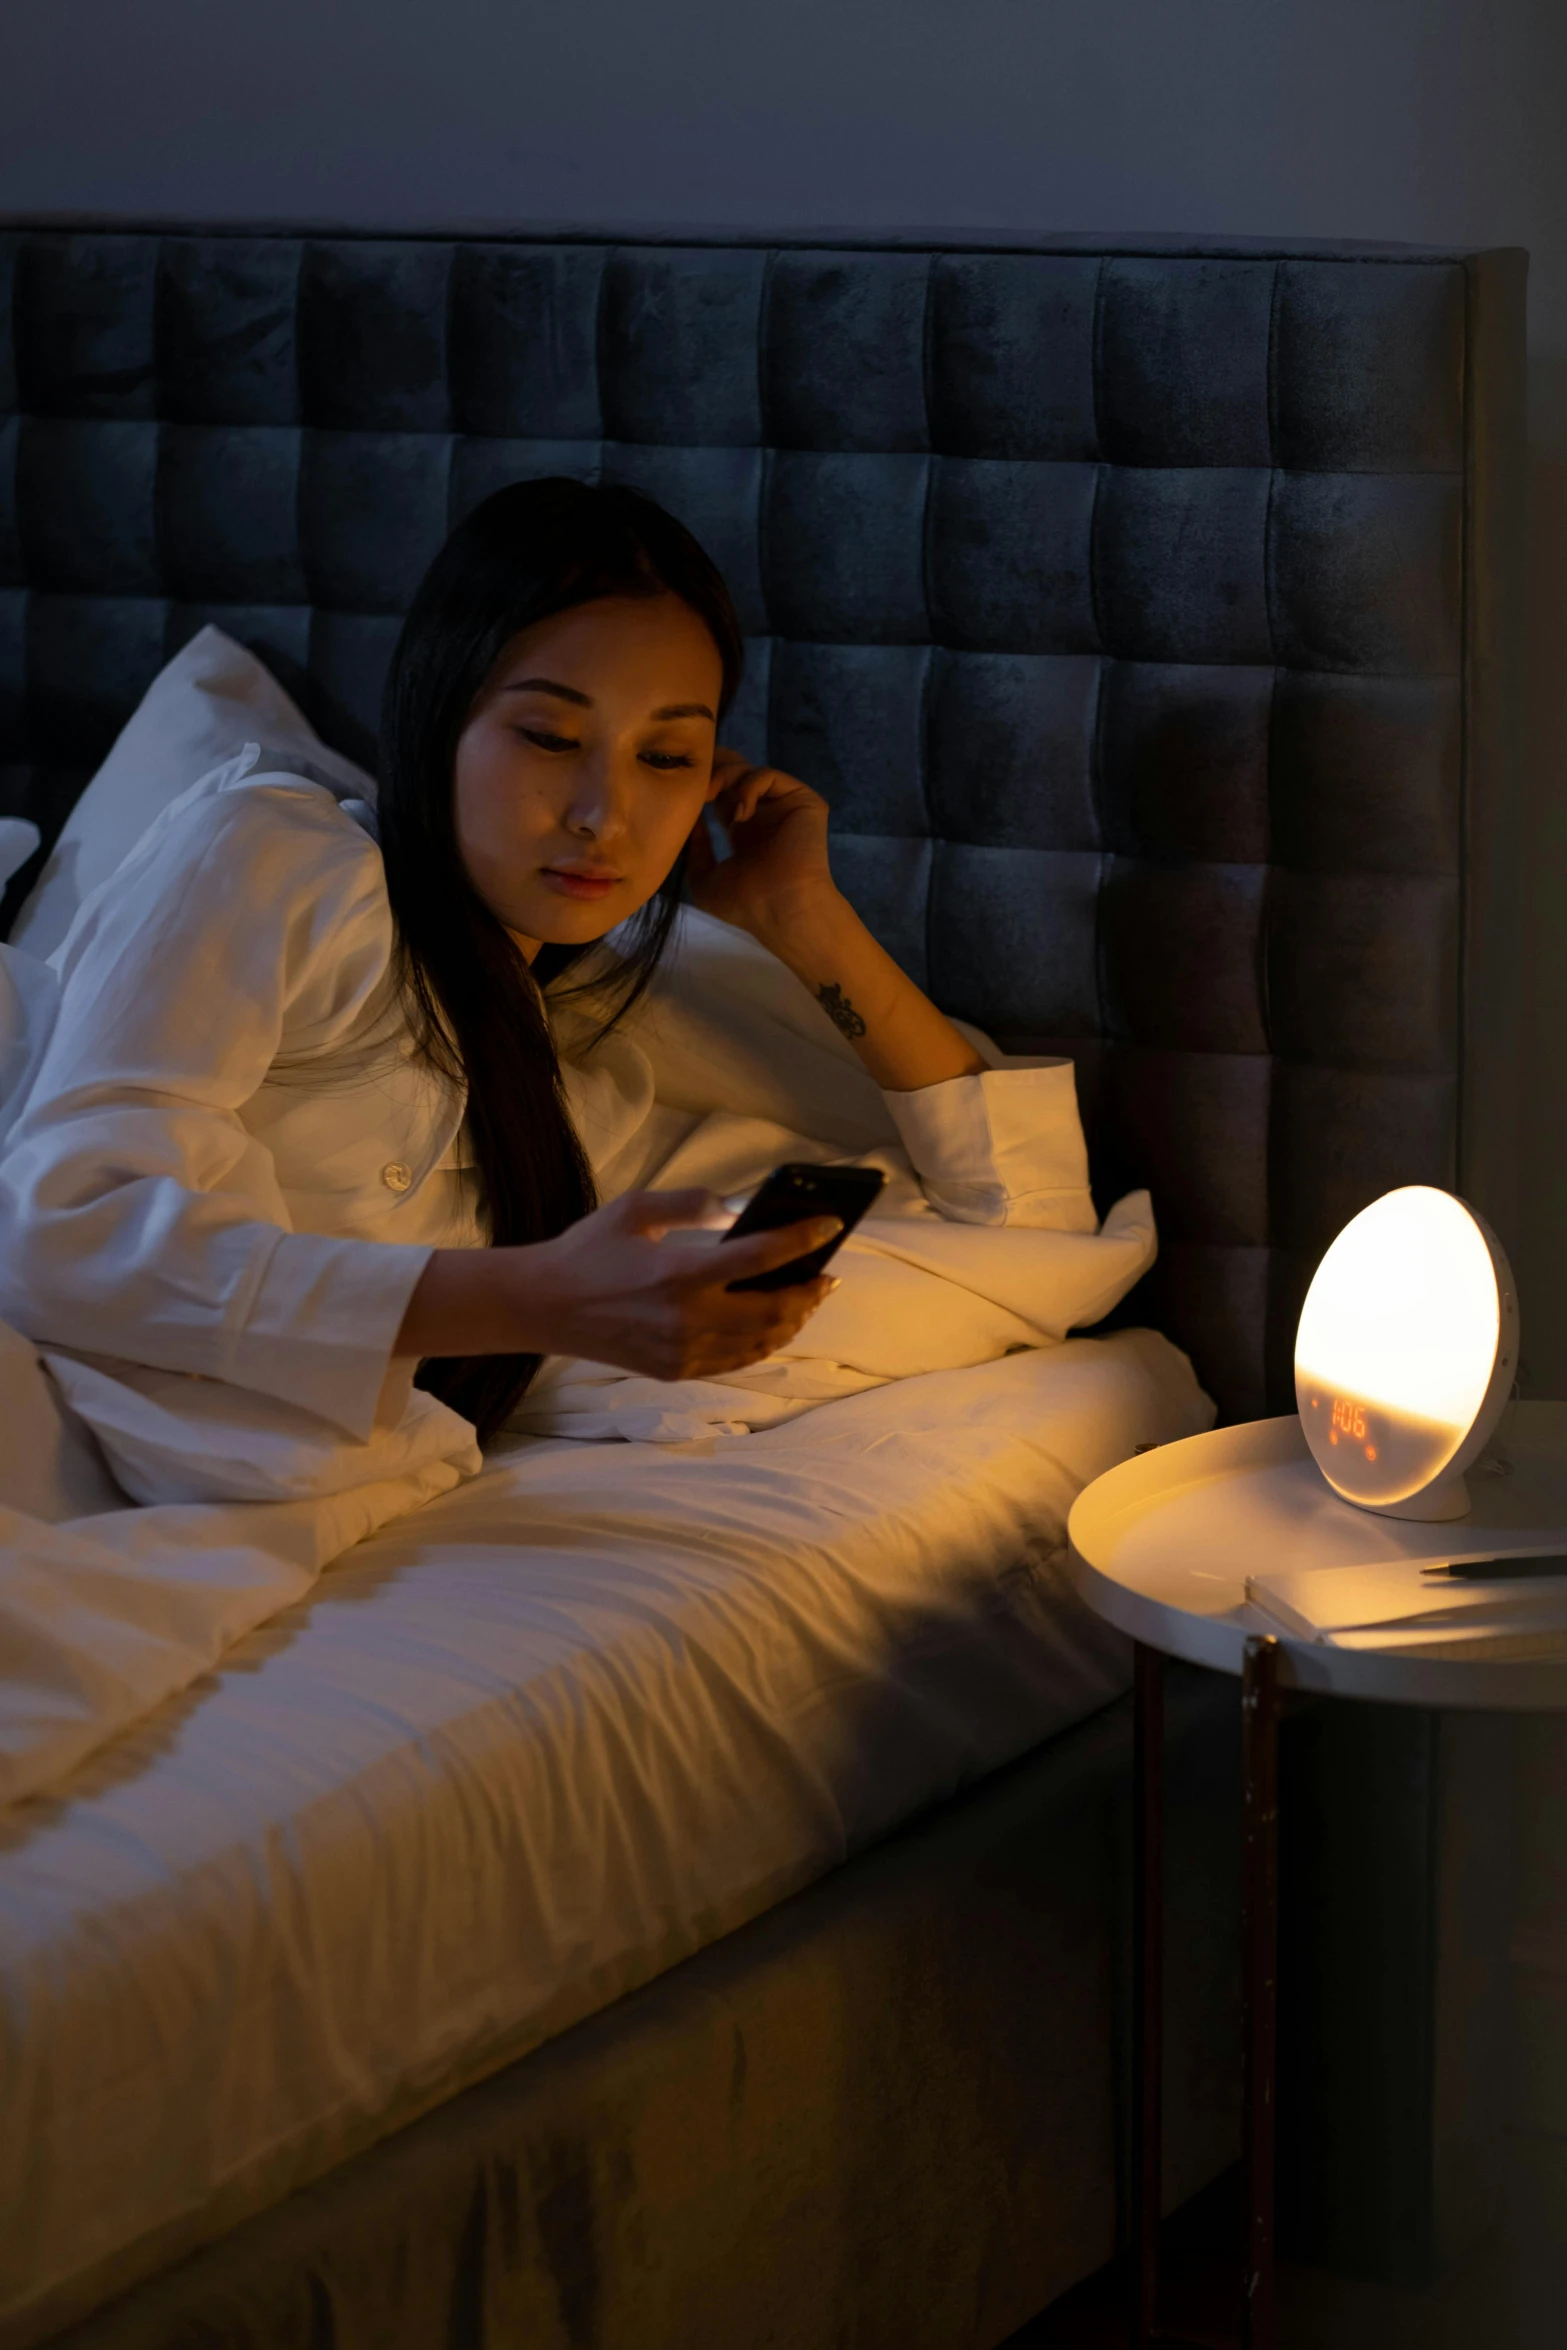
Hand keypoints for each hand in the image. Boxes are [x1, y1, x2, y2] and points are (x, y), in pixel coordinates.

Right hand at [399, 1189, 840, 1380]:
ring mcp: (682, 1351)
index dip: (803, 1240)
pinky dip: (764, 1342)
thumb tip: (744, 1208)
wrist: (541, 1306)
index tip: (830, 1225)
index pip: (761, 1257)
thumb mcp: (637, 1209)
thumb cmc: (588, 1250)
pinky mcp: (675, 1370)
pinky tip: (774, 1323)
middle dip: (809, 1290)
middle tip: (826, 1272)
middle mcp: (686, 1318)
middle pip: (773, 1309)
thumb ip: (694, 1204)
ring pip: (761, 1341)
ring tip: (807, 1297)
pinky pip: (736, 1360)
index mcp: (679, 1273)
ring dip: (793, 1319)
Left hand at [686, 751, 841, 944]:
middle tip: (694, 774)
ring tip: (711, 794)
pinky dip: (748, 786)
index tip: (681, 784)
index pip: (722, 793)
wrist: (779, 909)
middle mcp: (763, 815)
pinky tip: (740, 812)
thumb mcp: (704, 881)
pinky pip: (769, 776)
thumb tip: (693, 820)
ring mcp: (783, 807)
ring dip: (725, 776)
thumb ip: (696, 850)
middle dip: (713, 767)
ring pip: (750, 770)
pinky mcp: (802, 802)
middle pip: (736, 773)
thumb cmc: (744, 904)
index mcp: (743, 831)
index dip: (702, 783)